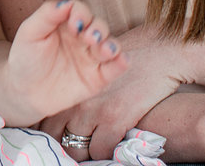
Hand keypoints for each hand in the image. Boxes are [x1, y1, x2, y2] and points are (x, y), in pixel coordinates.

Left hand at [5, 0, 128, 123]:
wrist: (23, 92)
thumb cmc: (25, 58)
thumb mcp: (30, 33)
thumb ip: (46, 15)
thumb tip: (66, 3)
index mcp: (65, 24)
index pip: (80, 10)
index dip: (81, 13)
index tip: (74, 23)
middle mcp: (82, 38)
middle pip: (99, 26)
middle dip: (97, 29)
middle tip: (88, 38)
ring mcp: (91, 58)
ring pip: (111, 45)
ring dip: (112, 45)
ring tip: (104, 50)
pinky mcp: (98, 78)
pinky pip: (115, 68)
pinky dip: (122, 63)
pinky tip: (122, 60)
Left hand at [38, 24, 190, 158]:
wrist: (158, 52)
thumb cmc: (127, 56)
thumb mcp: (94, 64)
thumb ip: (78, 82)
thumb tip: (66, 98)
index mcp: (67, 85)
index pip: (46, 117)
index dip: (50, 129)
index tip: (56, 135)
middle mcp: (74, 99)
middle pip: (56, 135)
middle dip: (64, 144)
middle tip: (73, 145)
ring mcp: (93, 111)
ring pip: (76, 149)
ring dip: (84, 151)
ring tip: (91, 147)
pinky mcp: (114, 120)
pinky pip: (100, 151)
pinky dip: (105, 153)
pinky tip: (110, 144)